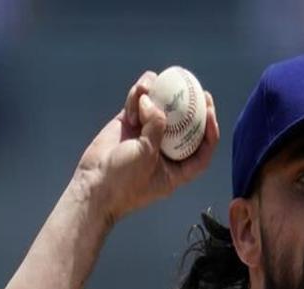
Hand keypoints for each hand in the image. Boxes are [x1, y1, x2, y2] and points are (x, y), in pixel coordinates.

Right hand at [72, 70, 219, 223]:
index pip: (201, 150)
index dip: (210, 132)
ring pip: (160, 109)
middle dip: (192, 106)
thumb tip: (153, 101)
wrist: (93, 184)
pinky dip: (138, 96)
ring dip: (156, 95)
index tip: (209, 112)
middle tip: (197, 89)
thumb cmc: (124, 182)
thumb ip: (155, 128)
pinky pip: (139, 103)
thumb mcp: (146, 156)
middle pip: (185, 125)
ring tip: (146, 92)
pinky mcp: (129, 124)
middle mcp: (165, 151)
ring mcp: (147, 135)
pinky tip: (135, 98)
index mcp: (177, 168)